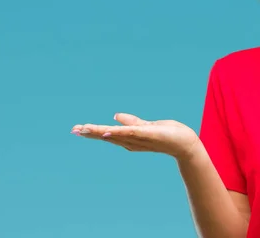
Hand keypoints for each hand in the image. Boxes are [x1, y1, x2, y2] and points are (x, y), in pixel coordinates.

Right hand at [71, 113, 200, 161]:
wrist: (185, 143)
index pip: (108, 134)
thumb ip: (131, 122)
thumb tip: (115, 116)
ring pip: (115, 135)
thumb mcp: (147, 126)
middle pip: (107, 136)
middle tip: (73, 130)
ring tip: (84, 129)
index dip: (92, 131)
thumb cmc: (168, 135)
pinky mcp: (147, 135)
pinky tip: (107, 132)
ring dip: (99, 132)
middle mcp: (132, 141)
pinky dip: (119, 133)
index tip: (76, 129)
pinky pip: (131, 133)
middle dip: (91, 133)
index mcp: (130, 138)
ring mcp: (139, 139)